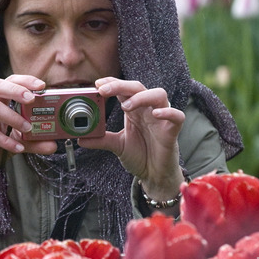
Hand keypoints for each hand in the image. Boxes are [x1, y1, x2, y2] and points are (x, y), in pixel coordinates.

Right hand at [0, 75, 56, 185]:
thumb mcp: (15, 140)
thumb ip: (32, 140)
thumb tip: (53, 144)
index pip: (9, 81)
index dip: (25, 80)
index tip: (41, 86)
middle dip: (16, 90)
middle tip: (32, 100)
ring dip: (13, 117)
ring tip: (27, 128)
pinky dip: (5, 140)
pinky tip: (17, 147)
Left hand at [79, 77, 185, 200]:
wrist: (154, 175)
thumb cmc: (140, 156)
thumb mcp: (117, 146)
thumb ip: (100, 140)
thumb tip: (80, 138)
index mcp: (134, 110)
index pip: (124, 89)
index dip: (112, 82)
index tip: (97, 84)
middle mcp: (148, 110)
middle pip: (138, 87)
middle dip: (120, 85)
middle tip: (103, 90)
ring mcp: (161, 118)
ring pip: (158, 94)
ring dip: (142, 96)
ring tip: (126, 106)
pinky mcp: (172, 131)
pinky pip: (177, 116)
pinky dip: (169, 112)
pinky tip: (156, 114)